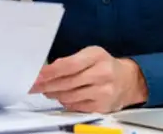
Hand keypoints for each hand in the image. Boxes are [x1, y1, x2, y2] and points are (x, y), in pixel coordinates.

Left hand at [30, 46, 147, 113]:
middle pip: (67, 83)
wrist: (128, 80)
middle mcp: (102, 74)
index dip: (50, 72)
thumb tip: (46, 71)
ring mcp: (103, 92)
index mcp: (97, 56)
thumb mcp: (90, 54)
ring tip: (47, 90)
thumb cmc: (104, 65)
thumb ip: (70, 61)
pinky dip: (66, 102)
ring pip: (69, 97)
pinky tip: (63, 96)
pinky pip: (76, 106)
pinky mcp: (102, 107)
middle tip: (34, 86)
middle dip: (46, 85)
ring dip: (54, 94)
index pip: (69, 65)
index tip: (36, 75)